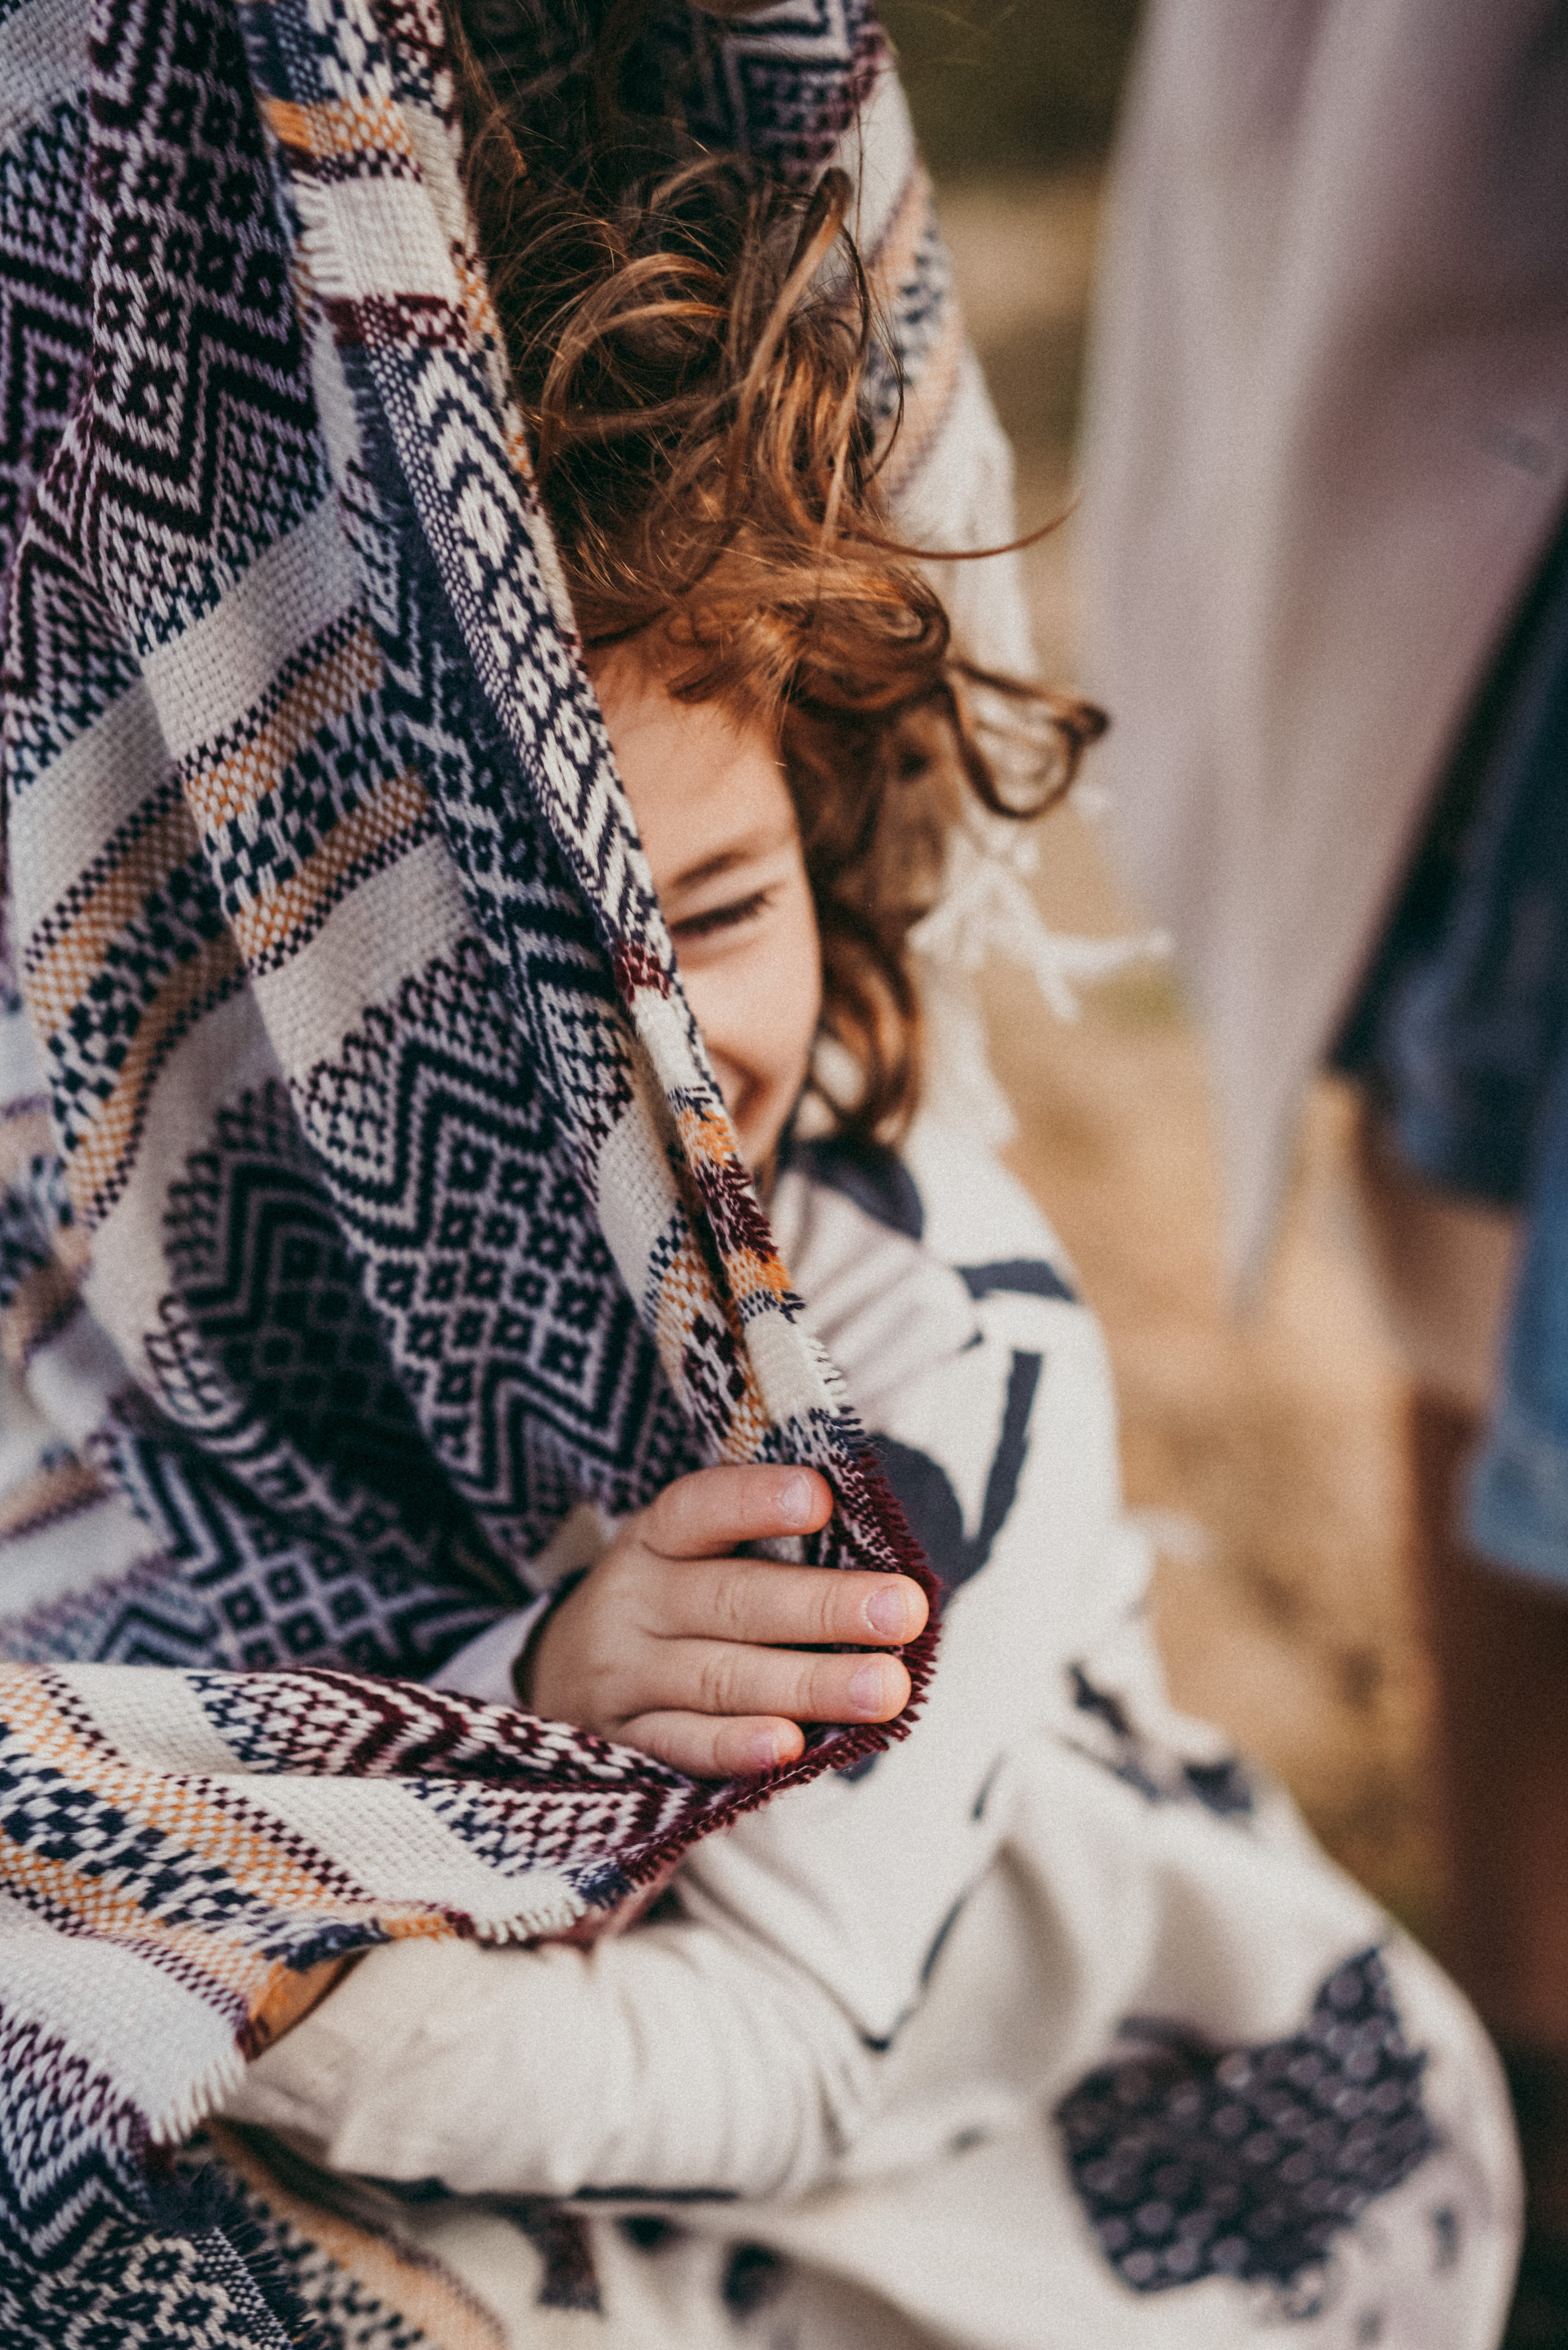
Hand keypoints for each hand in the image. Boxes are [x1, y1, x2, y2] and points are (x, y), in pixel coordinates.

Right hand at [519, 1464, 928, 1777]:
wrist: (559, 1679)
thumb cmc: (670, 1603)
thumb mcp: (690, 1555)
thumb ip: (763, 1546)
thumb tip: (877, 1545)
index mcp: (655, 1539)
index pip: (699, 1509)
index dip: (755, 1500)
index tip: (821, 1498)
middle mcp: (633, 1602)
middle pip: (731, 1600)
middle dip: (824, 1605)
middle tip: (904, 1611)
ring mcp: (623, 1677)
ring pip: (719, 1677)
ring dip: (808, 1683)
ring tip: (886, 1688)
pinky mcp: (623, 1744)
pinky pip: (682, 1746)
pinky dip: (736, 1748)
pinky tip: (792, 1747)